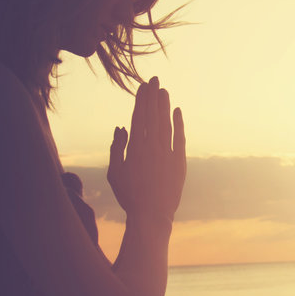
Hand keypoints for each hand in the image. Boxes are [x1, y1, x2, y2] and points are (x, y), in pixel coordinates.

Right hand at [107, 77, 185, 222]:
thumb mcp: (115, 172)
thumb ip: (117, 148)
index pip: (138, 117)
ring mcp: (166, 153)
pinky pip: (179, 138)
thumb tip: (121, 127)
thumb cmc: (129, 195)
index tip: (142, 86)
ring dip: (164, 105)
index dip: (140, 100)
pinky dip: (178, 123)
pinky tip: (177, 111)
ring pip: (166, 123)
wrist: (152, 215)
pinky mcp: (179, 162)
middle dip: (152, 96)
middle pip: (152, 115)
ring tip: (163, 90)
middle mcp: (151, 146)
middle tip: (154, 80)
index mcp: (134, 148)